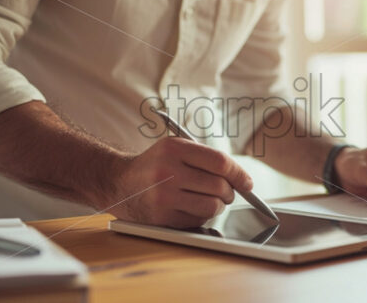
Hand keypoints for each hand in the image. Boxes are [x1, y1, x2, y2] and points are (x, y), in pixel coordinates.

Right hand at [107, 137, 252, 227]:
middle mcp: (168, 171)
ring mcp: (163, 196)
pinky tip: (192, 207)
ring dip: (218, 205)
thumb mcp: (174, 148)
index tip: (247, 183)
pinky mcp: (161, 217)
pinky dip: (202, 215)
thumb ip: (205, 158)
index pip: (220, 162)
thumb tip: (240, 178)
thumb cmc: (155, 165)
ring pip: (212, 206)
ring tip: (210, 200)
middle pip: (219, 186)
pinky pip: (198, 219)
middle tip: (227, 192)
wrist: (119, 182)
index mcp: (174, 149)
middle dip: (229, 192)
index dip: (239, 174)